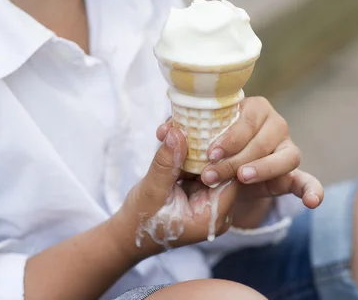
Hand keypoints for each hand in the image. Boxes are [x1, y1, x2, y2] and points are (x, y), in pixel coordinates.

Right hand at [110, 128, 238, 258]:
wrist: (128, 235)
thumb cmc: (141, 220)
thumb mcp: (153, 190)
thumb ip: (167, 162)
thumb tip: (177, 132)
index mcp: (213, 216)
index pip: (229, 178)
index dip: (221, 152)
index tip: (208, 127)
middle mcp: (216, 209)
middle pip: (220, 169)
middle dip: (203, 144)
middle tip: (190, 121)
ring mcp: (207, 199)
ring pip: (207, 164)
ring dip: (191, 146)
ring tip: (174, 126)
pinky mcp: (197, 191)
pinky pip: (196, 167)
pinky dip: (183, 154)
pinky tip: (171, 135)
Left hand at [157, 97, 323, 209]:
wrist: (211, 182)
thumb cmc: (197, 155)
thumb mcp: (184, 147)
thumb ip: (175, 139)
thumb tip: (164, 132)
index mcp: (248, 109)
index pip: (247, 117)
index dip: (231, 135)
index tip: (210, 153)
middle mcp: (271, 125)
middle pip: (266, 137)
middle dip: (239, 157)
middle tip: (213, 174)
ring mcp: (284, 149)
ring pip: (287, 155)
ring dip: (266, 167)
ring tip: (243, 178)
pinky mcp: (289, 175)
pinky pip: (306, 181)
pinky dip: (312, 189)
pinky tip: (312, 202)